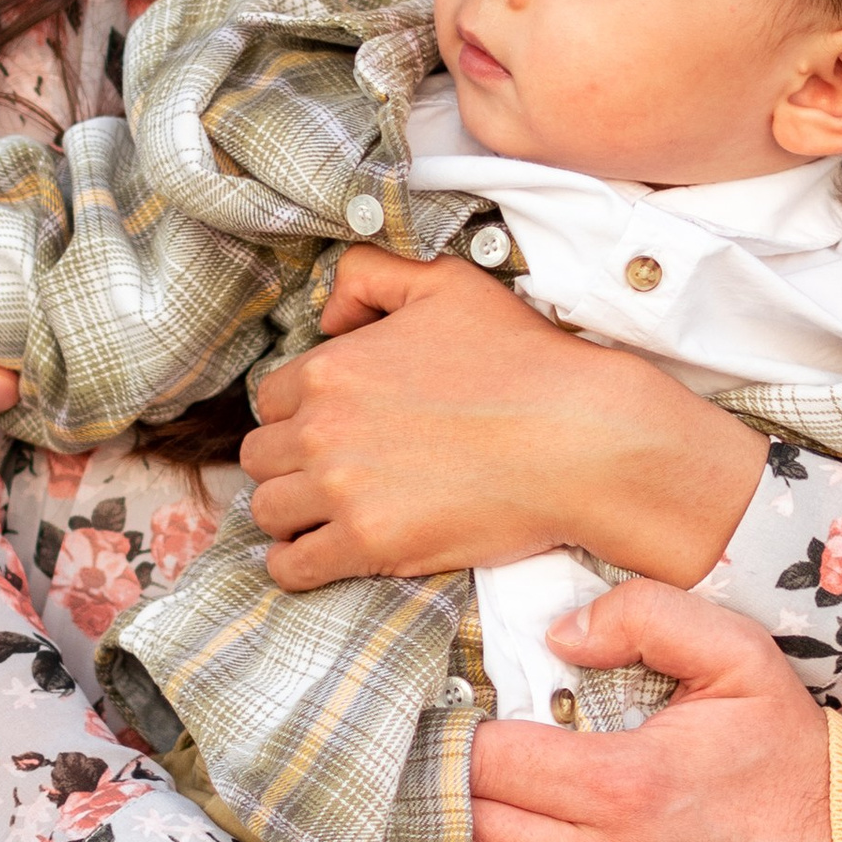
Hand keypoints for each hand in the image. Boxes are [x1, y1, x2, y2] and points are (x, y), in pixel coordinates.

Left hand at [242, 248, 765, 591]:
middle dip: (290, 461)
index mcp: (333, 366)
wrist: (580, 439)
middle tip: (332, 470)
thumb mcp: (446, 284)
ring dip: (290, 512)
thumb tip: (327, 314)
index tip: (333, 427)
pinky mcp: (369, 543)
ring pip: (265, 509)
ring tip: (325, 513)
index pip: (273, 397)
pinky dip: (297, 563)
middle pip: (261, 455)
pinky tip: (322, 553)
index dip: (301, 412)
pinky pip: (292, 565)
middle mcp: (325, 428)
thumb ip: (371, 277)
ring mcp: (343, 490)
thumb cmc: (523, 361)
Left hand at [407, 582, 831, 841]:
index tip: (425, 737)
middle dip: (425, 813)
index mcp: (624, 783)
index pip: (484, 763)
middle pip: (470, 839)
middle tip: (396, 796)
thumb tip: (553, 634)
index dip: (441, 746)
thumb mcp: (737, 656)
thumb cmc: (792, 758)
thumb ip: (643, 618)